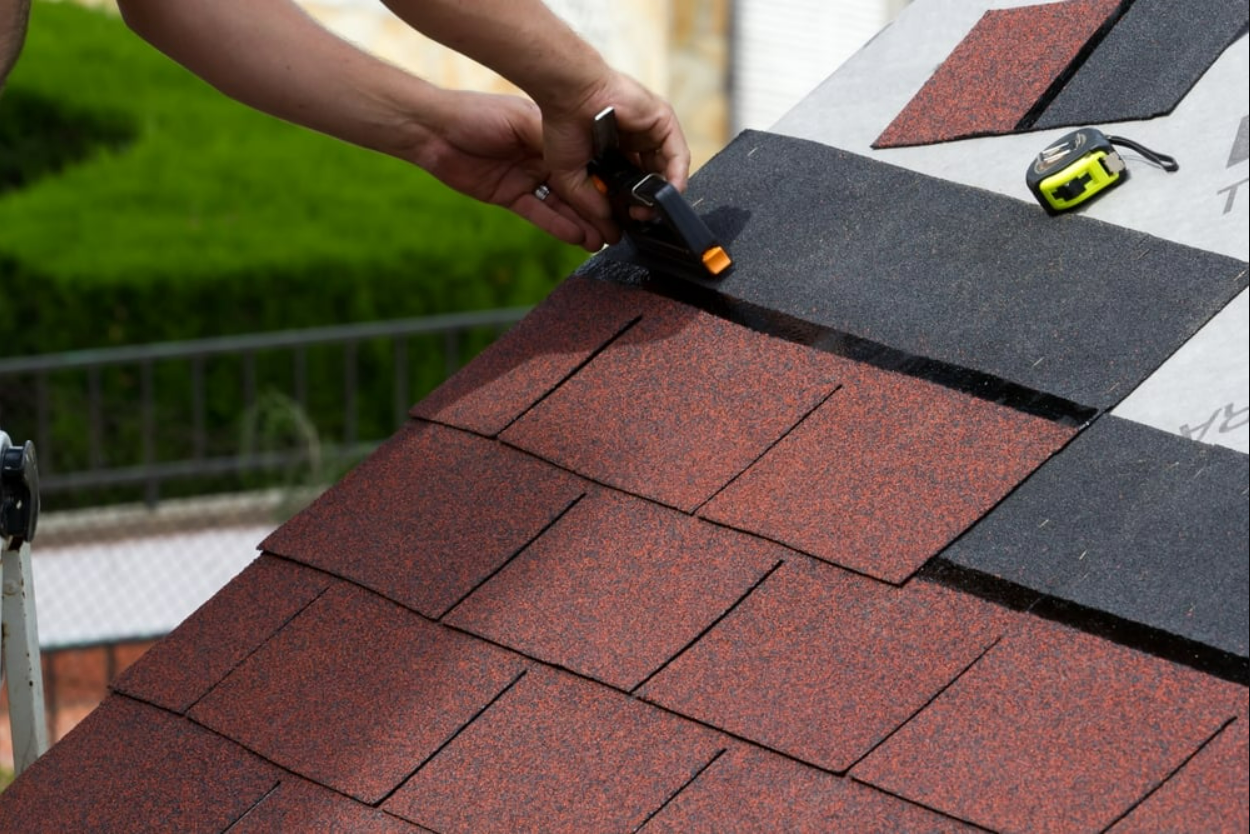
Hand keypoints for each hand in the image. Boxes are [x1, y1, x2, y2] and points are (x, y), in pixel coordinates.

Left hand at [410, 89, 606, 250]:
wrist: (435, 131)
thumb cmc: (477, 114)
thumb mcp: (523, 122)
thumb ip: (554, 143)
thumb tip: (586, 160)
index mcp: (550, 135)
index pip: (584, 161)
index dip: (603, 180)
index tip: (624, 196)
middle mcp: (542, 157)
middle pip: (577, 188)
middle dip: (599, 209)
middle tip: (621, 227)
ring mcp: (527, 178)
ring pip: (562, 205)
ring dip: (583, 223)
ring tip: (604, 239)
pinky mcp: (510, 196)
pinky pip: (539, 214)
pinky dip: (558, 226)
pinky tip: (578, 237)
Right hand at [539, 69, 690, 246]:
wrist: (569, 94)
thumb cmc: (563, 125)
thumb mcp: (571, 176)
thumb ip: (590, 202)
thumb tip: (607, 227)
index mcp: (613, 150)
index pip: (632, 183)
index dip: (631, 204)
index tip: (626, 220)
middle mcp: (635, 140)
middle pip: (652, 177)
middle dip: (647, 200)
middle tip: (640, 217)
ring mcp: (650, 129)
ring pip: (668, 168)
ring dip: (662, 192)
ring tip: (651, 209)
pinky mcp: (662, 120)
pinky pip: (678, 154)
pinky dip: (676, 176)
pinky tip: (666, 193)